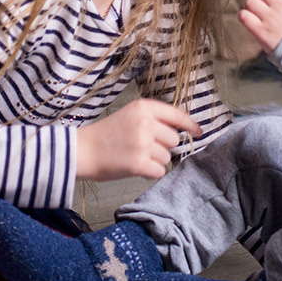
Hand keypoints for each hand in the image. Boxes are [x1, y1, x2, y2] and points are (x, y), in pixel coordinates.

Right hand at [75, 99, 198, 181]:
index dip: (190, 125)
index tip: (198, 131)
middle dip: (163, 146)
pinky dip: (150, 172)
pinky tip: (136, 167)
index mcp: (143, 108)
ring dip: (155, 160)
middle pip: (174, 139)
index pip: (177, 115)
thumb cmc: (106, 135)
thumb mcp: (129, 115)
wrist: (82, 151)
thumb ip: (153, 119)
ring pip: (167, 157)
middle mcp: (145, 123)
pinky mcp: (138, 163)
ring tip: (135, 156)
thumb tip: (181, 130)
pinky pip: (159, 171)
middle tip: (143, 147)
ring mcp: (142, 143)